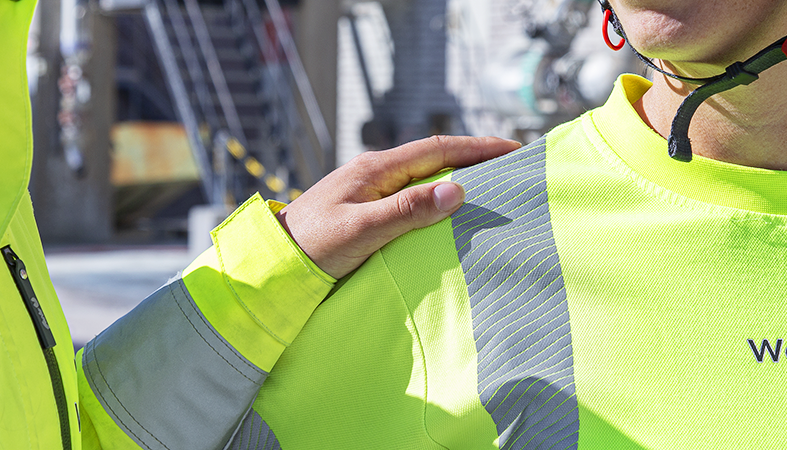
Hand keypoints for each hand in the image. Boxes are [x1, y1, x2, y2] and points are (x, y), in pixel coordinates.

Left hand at [276, 136, 521, 278]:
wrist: (272, 261)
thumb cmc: (311, 248)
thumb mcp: (361, 231)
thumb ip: (407, 211)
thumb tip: (458, 189)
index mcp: (375, 169)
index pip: (438, 149)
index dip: (478, 148)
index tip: (514, 149)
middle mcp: (375, 172)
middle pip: (436, 157)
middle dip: (475, 158)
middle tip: (514, 164)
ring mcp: (371, 189)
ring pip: (425, 175)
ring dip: (459, 176)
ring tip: (493, 184)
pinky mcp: (367, 208)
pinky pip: (413, 194)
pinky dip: (439, 195)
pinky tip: (451, 209)